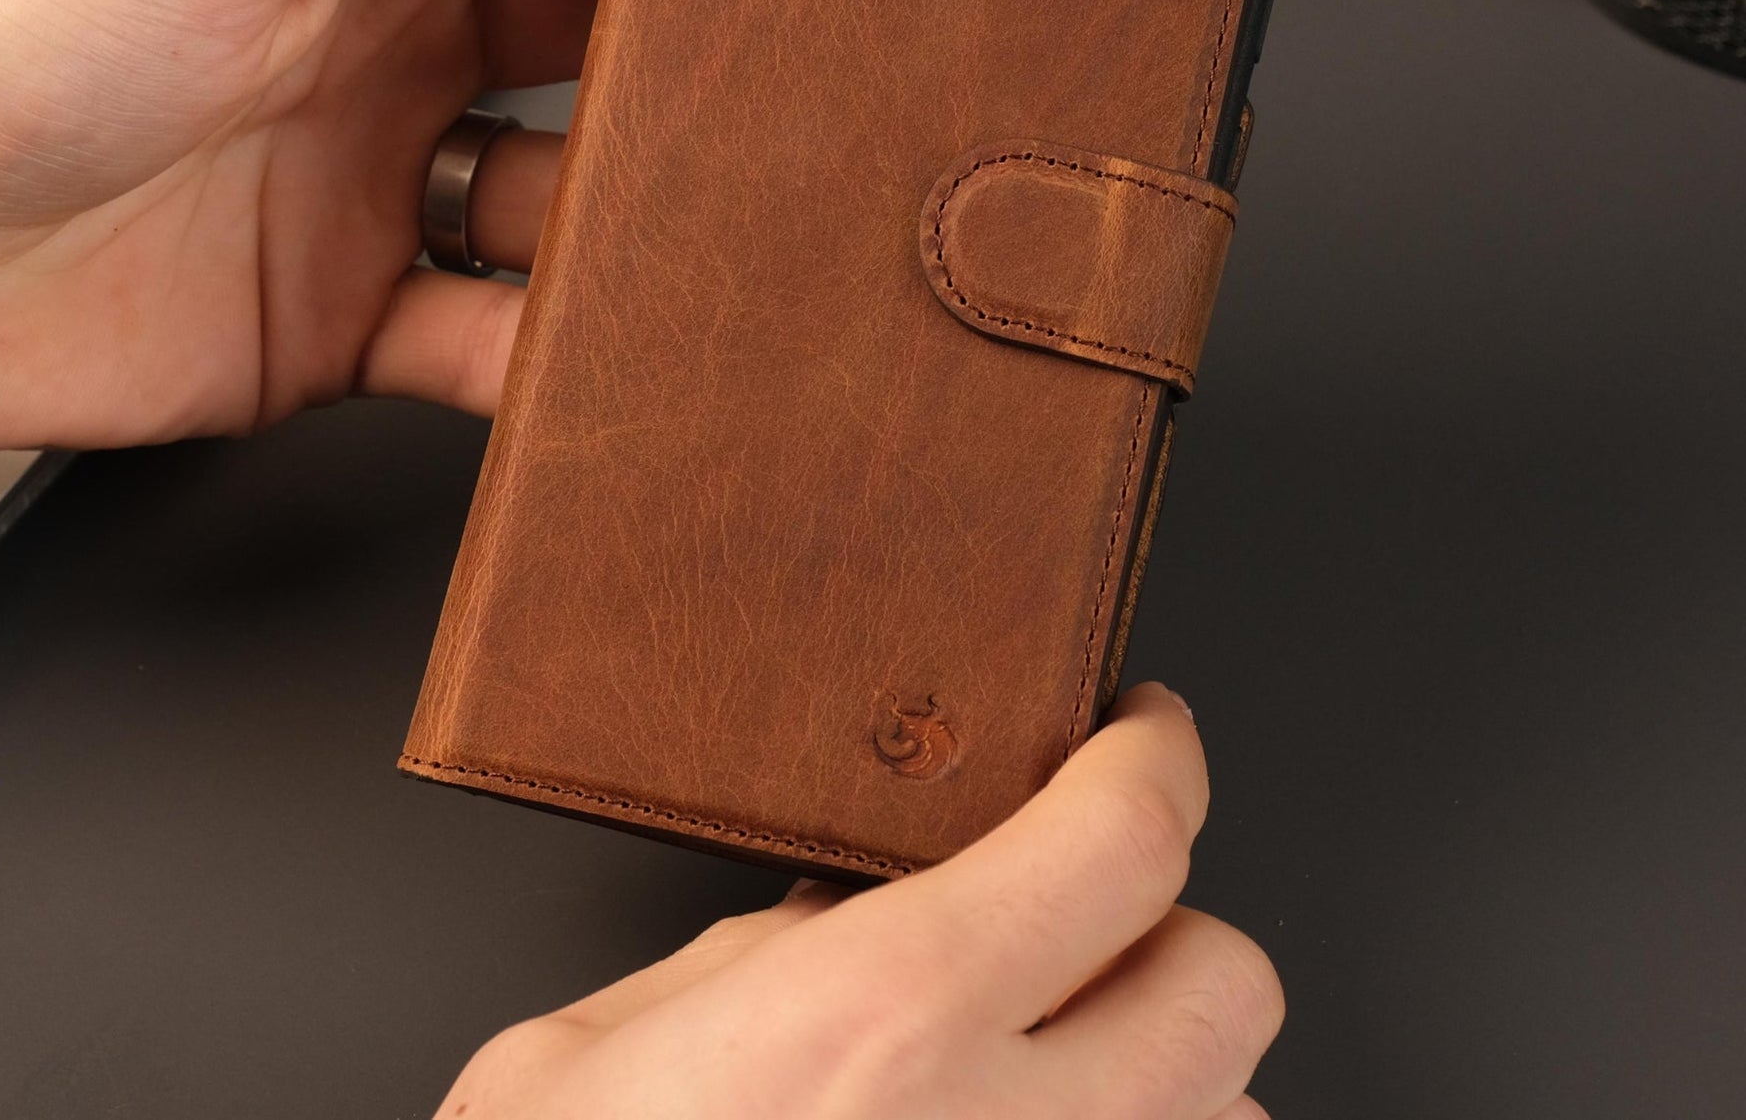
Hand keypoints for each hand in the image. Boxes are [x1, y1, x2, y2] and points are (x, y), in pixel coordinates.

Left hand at [0, 0, 653, 453]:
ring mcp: (371, 185)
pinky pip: (487, 338)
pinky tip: (585, 350)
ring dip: (632, 220)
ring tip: (701, 229)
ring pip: (565, 201)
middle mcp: (387, 42)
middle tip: (779, 89)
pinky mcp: (345, 318)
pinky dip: (548, 353)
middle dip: (685, 67)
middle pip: (594, 49)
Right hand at [445, 686, 1279, 1119]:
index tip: (1144, 734)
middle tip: (1084, 911)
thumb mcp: (584, 1058)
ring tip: (1056, 1065)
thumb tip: (820, 920)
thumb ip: (732, 965)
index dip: (1157, 757)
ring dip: (1167, 1071)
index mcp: (882, 1020)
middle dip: (1172, 924)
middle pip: (1229, 982)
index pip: (1122, 841)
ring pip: (1231, 1118)